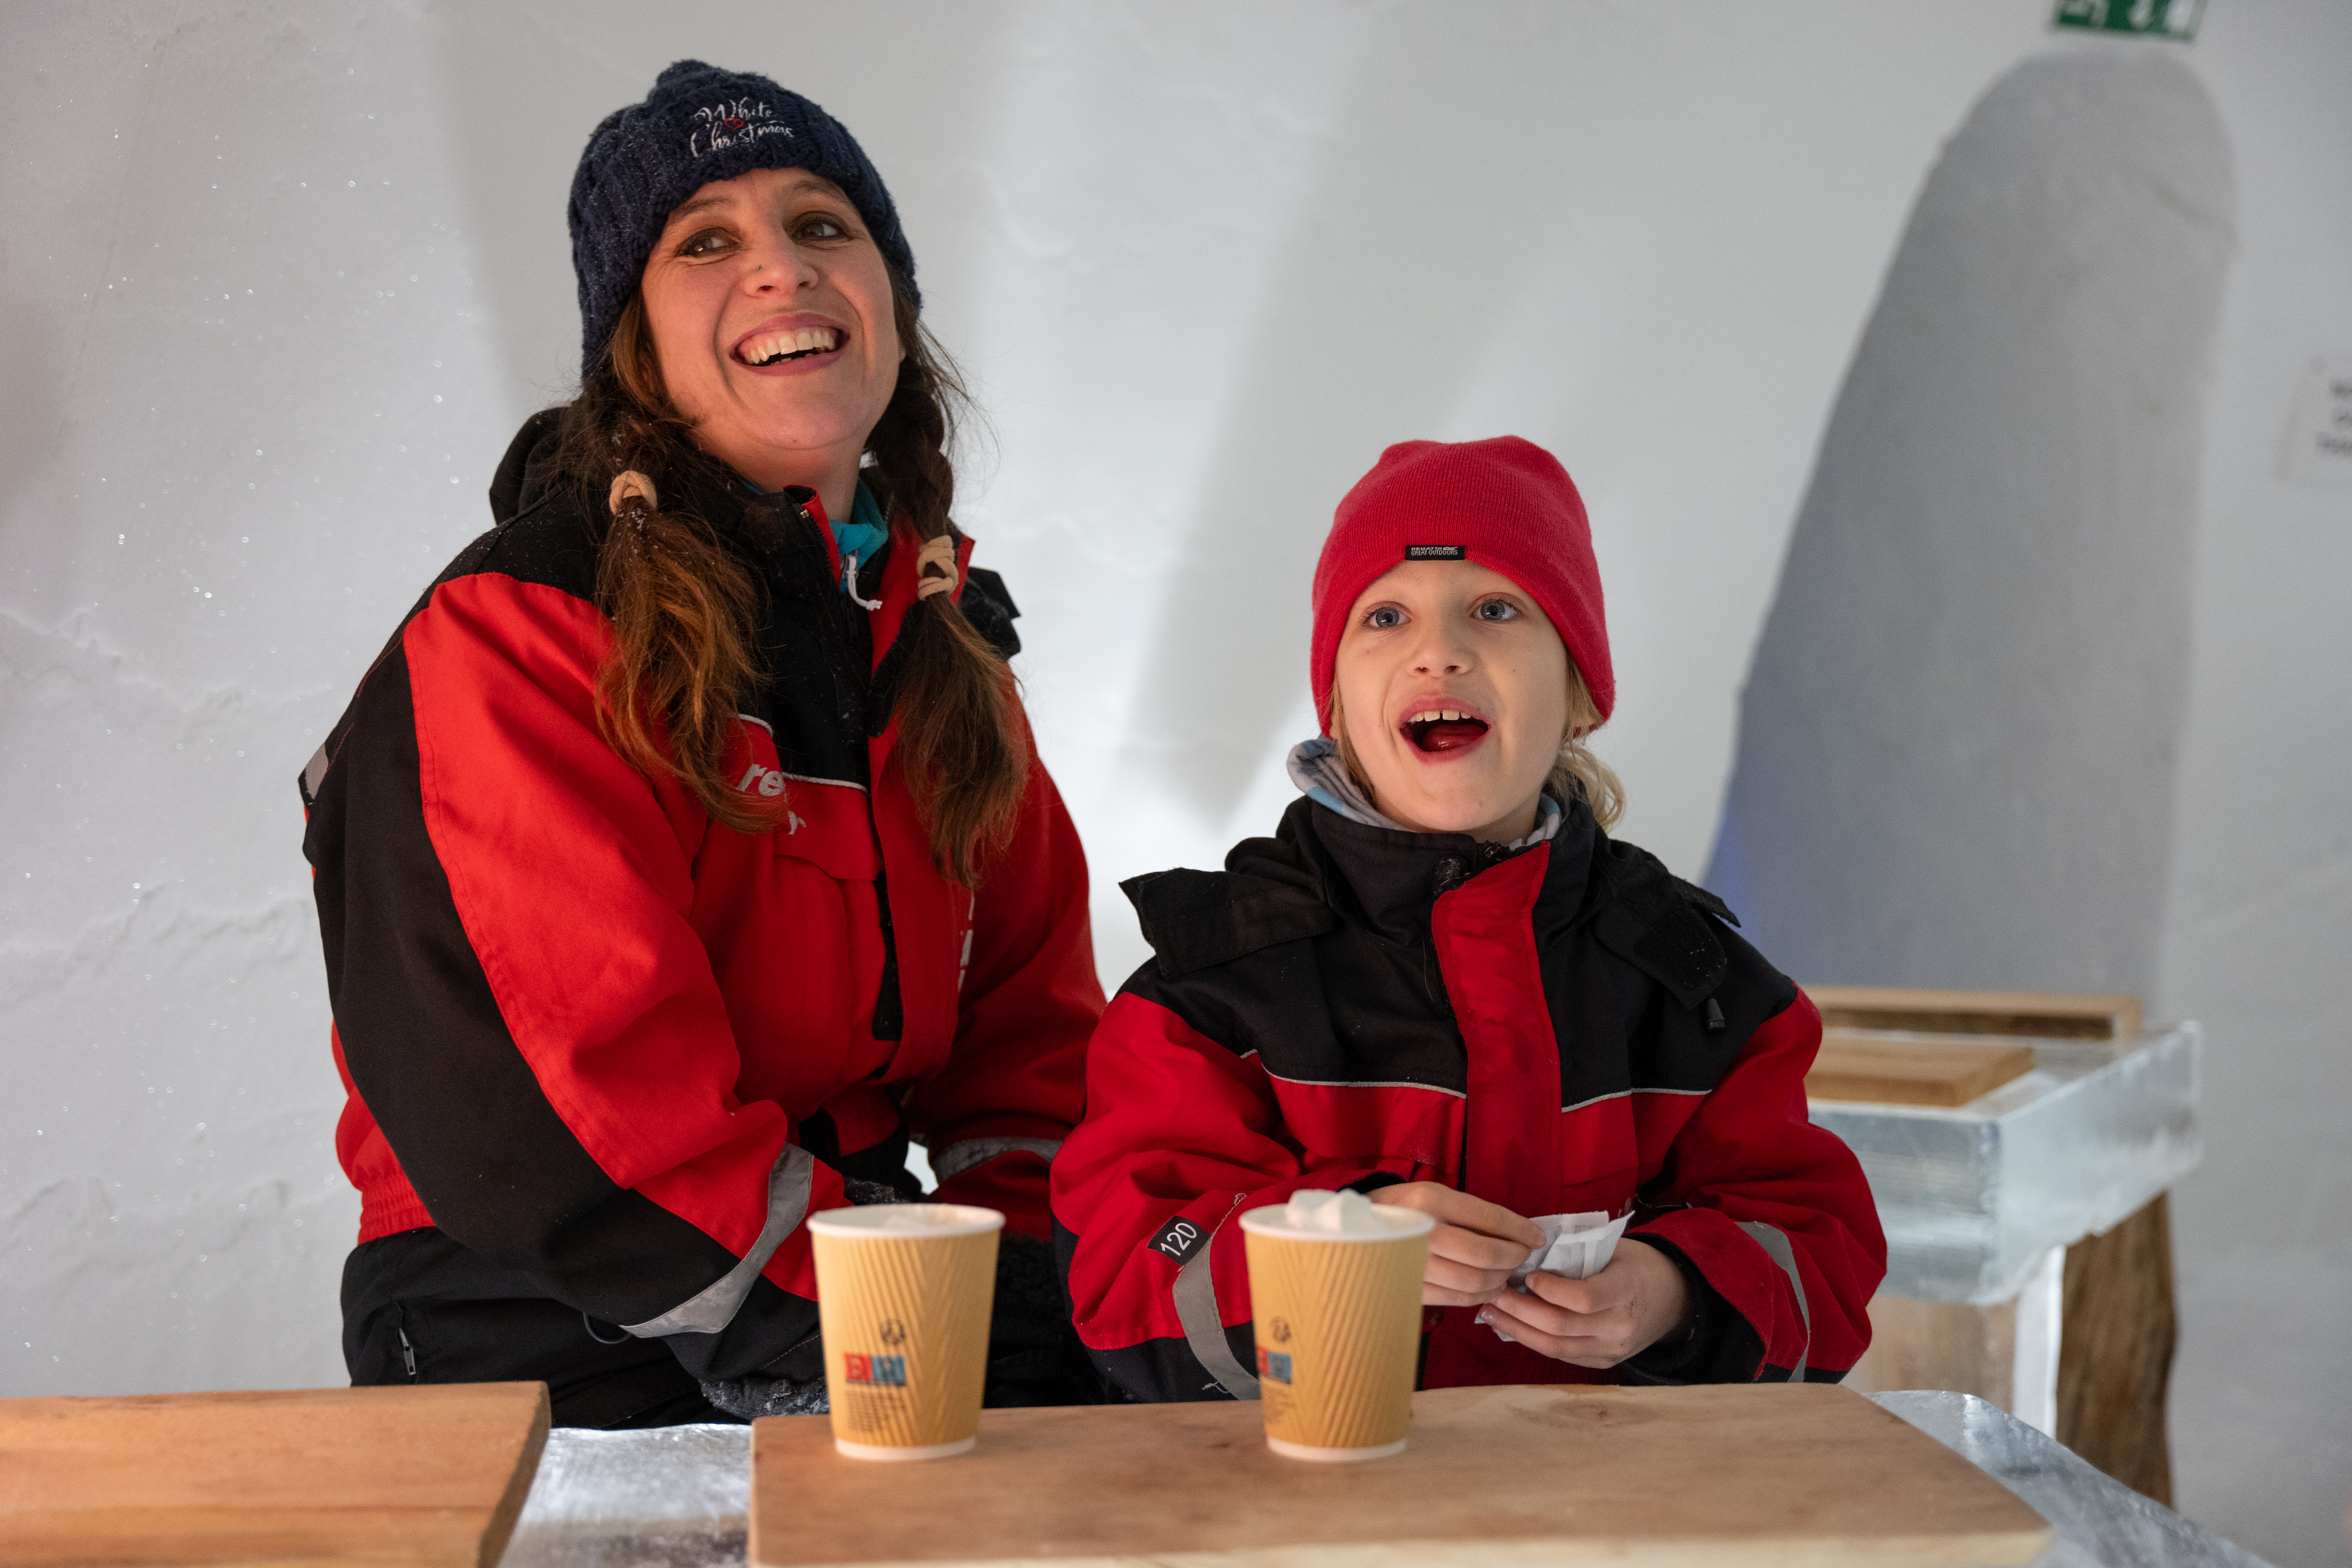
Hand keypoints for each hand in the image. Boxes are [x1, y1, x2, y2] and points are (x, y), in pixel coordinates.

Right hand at [1373, 1182, 1544, 1306]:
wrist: (1354, 1227)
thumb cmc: (1404, 1207)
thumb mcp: (1435, 1193)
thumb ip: (1473, 1213)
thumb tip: (1520, 1234)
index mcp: (1430, 1201)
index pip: (1489, 1219)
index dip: (1520, 1231)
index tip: (1537, 1237)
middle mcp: (1422, 1232)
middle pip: (1485, 1255)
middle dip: (1513, 1258)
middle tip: (1521, 1256)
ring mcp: (1414, 1264)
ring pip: (1473, 1281)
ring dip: (1499, 1279)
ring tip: (1506, 1273)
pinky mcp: (1410, 1288)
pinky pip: (1455, 1297)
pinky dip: (1479, 1295)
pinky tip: (1487, 1287)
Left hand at [1476, 1237, 1691, 1366]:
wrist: (1670, 1300)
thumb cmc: (1635, 1266)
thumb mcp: (1615, 1250)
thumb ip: (1578, 1254)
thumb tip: (1526, 1253)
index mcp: (1626, 1291)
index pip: (1583, 1299)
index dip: (1550, 1290)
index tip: (1527, 1275)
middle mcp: (1619, 1327)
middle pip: (1561, 1326)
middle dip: (1520, 1310)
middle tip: (1493, 1291)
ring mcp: (1610, 1350)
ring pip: (1555, 1347)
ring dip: (1517, 1329)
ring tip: (1490, 1312)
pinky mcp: (1600, 1363)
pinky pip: (1560, 1355)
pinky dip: (1531, 1340)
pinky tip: (1509, 1326)